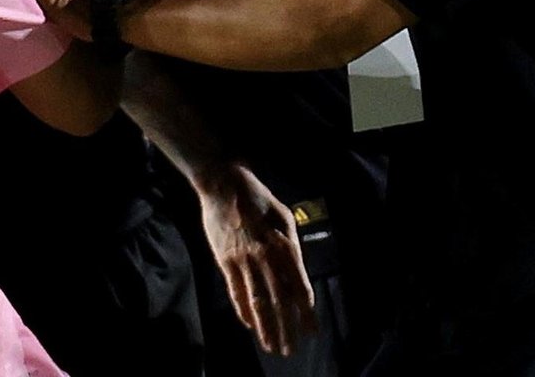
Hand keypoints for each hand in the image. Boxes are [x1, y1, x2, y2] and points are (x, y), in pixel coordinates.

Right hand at [198, 165, 316, 355]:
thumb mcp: (283, 216)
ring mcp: (243, 261)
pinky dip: (243, 310)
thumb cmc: (257, 198)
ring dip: (265, 327)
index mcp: (283, 245)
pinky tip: (249, 324)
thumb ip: (291, 244)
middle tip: (291, 348)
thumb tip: (296, 271)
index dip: (306, 312)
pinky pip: (236, 292)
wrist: (222, 185)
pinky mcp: (224, 261)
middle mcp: (265, 257)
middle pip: (279, 300)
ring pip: (257, 301)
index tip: (311, 330)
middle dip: (287, 328)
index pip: (299, 287)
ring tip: (272, 345)